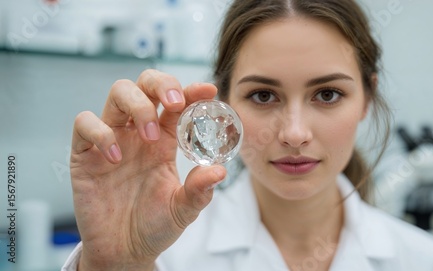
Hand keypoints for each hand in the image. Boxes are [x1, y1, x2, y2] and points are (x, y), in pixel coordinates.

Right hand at [70, 70, 225, 270]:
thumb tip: (219, 171)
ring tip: (148, 137)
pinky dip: (100, 133)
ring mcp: (112, 139)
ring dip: (136, 105)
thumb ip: (200, 191)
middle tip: (174, 103)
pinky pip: (85, 124)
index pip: (176, 103)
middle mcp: (138, 133)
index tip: (208, 90)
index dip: (190, 90)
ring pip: (118, 93)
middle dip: (161, 83)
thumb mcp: (183, 209)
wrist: (123, 251)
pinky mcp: (85, 153)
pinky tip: (115, 158)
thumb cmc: (154, 225)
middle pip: (145, 84)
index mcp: (164, 140)